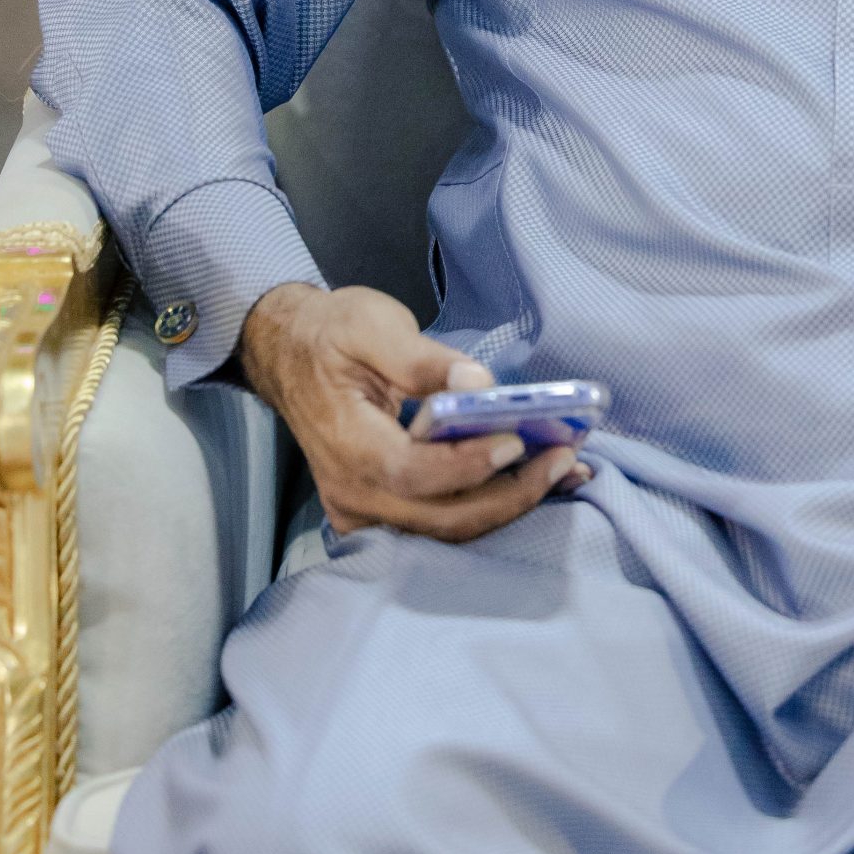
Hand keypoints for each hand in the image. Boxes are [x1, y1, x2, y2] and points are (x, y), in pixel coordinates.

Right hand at [239, 282, 591, 540]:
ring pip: (445, 527)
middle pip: (439, 517)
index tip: (518, 440)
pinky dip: (488, 504)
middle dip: (509, 494)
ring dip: (509, 504)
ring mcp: (364, 508)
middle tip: (564, 460)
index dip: (468, 465)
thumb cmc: (330, 334)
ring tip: (564, 474)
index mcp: (346, 444)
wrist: (288, 351)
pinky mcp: (381, 508)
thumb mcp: (373, 326)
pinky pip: (439, 519)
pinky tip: (531, 481)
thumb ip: (425, 360)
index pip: (412, 473)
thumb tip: (478, 385)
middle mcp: (352, 492)